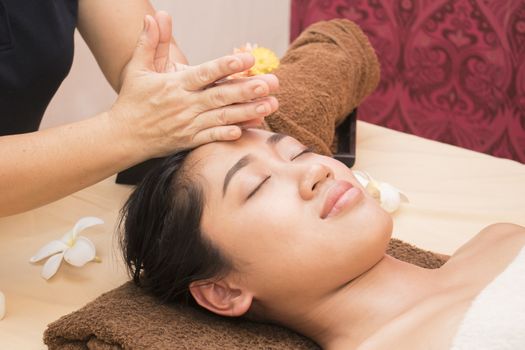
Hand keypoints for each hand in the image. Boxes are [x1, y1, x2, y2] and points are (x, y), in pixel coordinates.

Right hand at [110, 13, 278, 157]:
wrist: (122, 136)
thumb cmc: (132, 101)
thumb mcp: (137, 68)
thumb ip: (151, 42)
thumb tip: (157, 15)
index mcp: (174, 85)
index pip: (205, 73)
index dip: (226, 66)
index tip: (248, 59)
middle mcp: (184, 105)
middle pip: (220, 95)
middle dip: (248, 89)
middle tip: (272, 83)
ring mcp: (188, 125)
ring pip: (222, 117)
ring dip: (248, 111)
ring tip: (271, 104)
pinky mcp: (189, 141)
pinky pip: (212, 137)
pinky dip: (228, 133)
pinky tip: (247, 129)